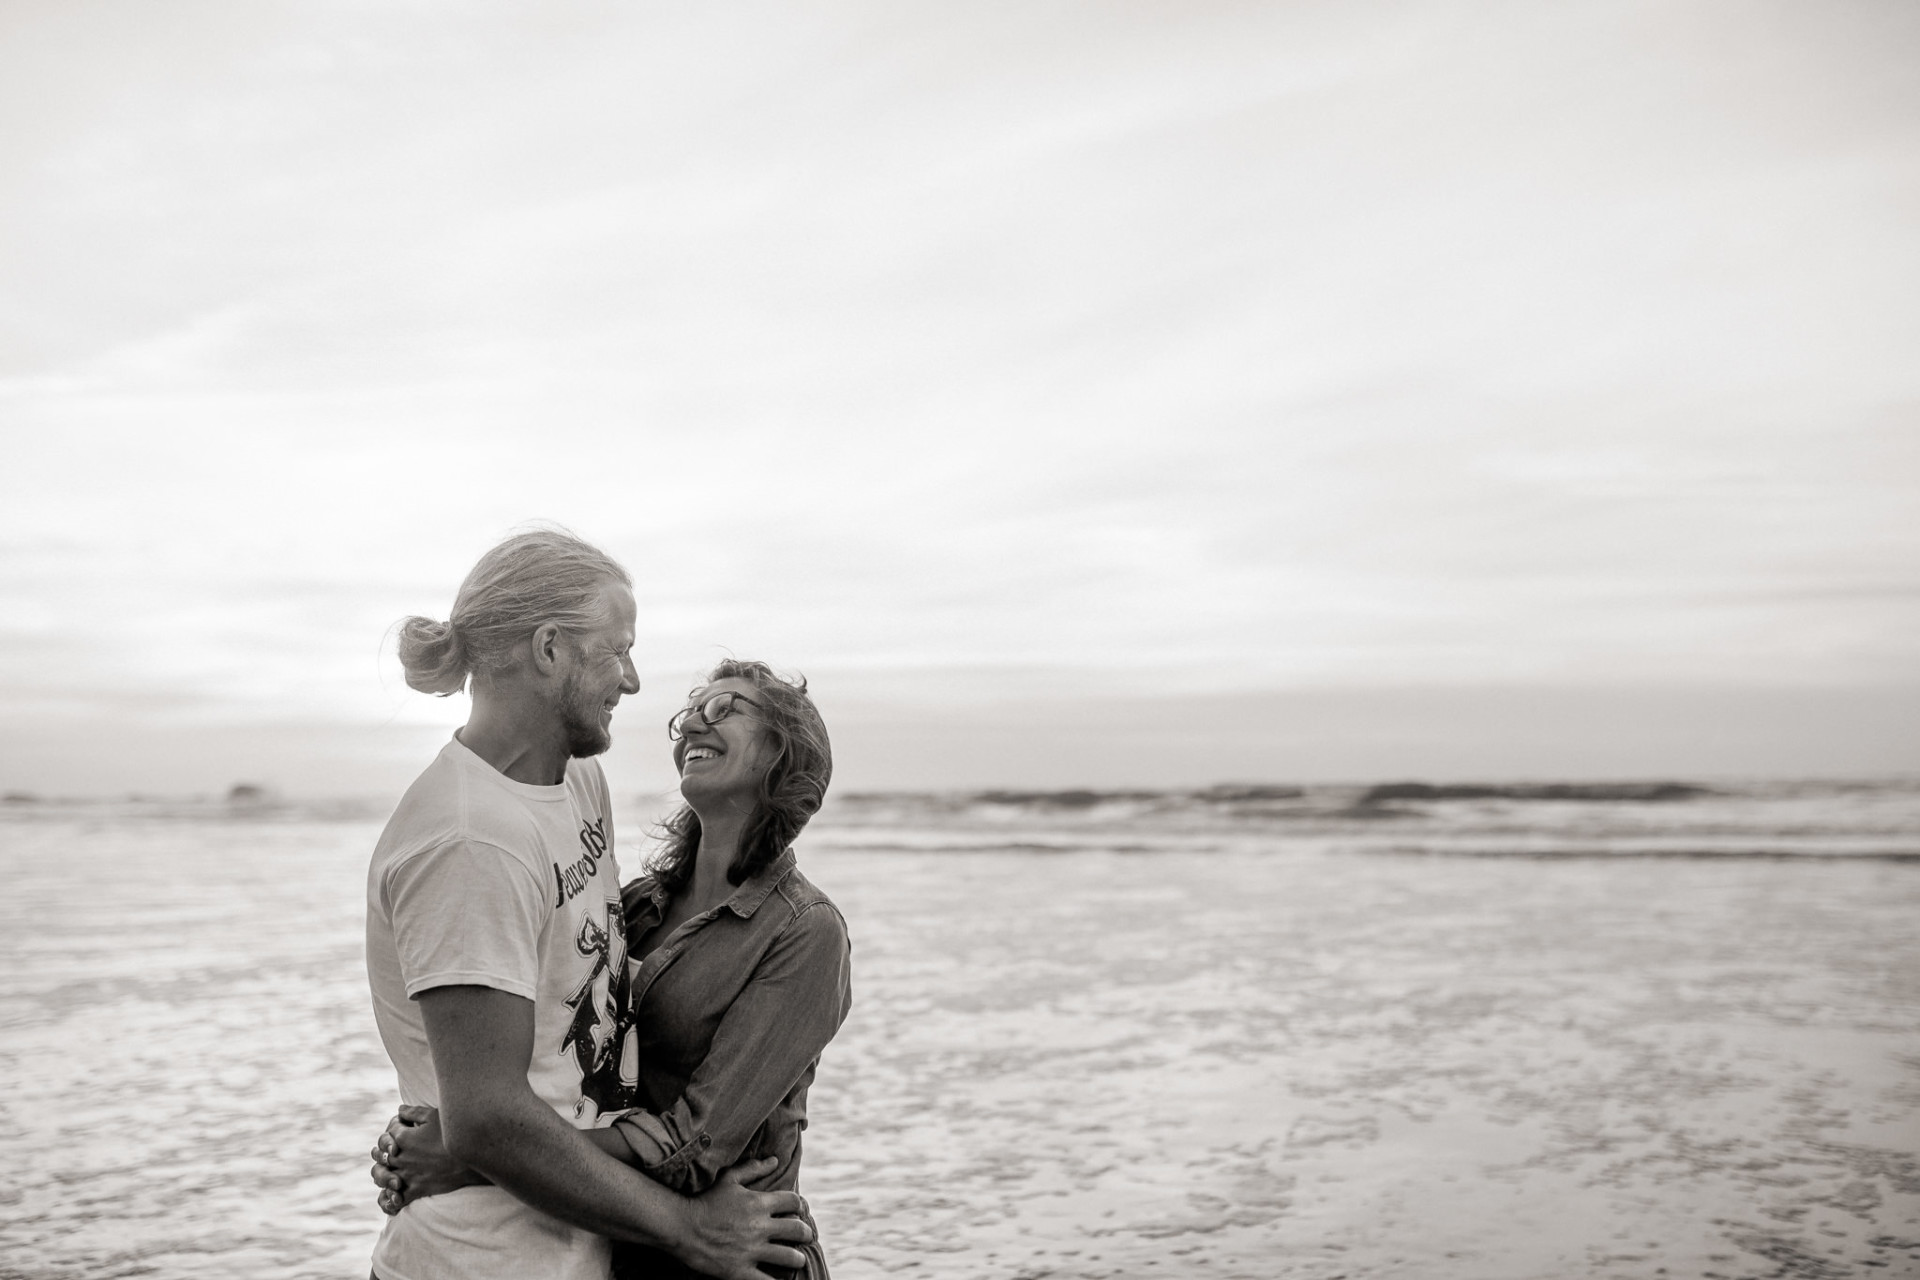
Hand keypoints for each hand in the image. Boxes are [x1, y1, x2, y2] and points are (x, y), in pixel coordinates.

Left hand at [368, 1103, 488, 1213]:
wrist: (473, 1161)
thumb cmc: (455, 1135)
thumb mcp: (436, 1116)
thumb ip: (414, 1111)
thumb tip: (399, 1109)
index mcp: (403, 1138)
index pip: (389, 1131)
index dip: (395, 1125)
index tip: (404, 1124)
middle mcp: (400, 1158)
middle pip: (380, 1154)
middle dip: (384, 1149)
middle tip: (393, 1147)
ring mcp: (407, 1176)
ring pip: (382, 1177)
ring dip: (382, 1172)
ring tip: (388, 1169)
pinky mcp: (416, 1190)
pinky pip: (395, 1198)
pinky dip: (391, 1198)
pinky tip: (394, 1194)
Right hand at [672, 1157, 813, 1279]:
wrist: (681, 1226)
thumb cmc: (704, 1200)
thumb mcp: (728, 1179)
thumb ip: (752, 1169)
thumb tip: (774, 1160)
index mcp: (759, 1203)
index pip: (793, 1202)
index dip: (799, 1206)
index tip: (799, 1210)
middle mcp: (760, 1227)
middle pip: (797, 1230)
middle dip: (806, 1233)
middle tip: (806, 1236)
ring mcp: (751, 1250)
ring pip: (789, 1257)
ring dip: (797, 1258)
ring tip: (798, 1259)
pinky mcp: (740, 1270)